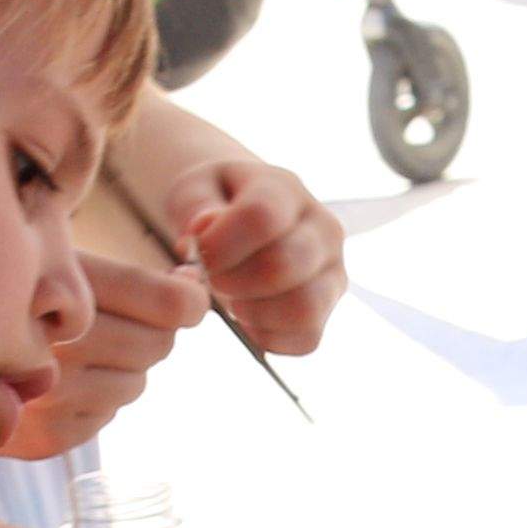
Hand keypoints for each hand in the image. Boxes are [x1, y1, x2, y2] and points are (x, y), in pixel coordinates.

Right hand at [7, 254, 196, 459]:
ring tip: (85, 344)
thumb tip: (194, 278)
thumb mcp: (45, 244)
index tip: (188, 285)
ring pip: (138, 383)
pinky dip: (97, 395)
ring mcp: (51, 400)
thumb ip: (118, 261)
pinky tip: (63, 375)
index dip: (191, 296)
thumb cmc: (0, 284)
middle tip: (134, 312)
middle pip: (160, 345)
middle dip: (158, 327)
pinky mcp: (48, 439)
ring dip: (126, 364)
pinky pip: (107, 415)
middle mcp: (54, 347)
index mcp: (58, 286)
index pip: (167, 303)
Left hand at [144, 152, 343, 356]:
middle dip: (231, 282)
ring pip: (304, 308)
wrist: (248, 218)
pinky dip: (268, 337)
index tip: (196, 255)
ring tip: (233, 299)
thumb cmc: (217, 203)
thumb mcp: (194, 190)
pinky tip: (249, 317)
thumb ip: (194, 206)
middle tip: (212, 279)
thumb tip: (203, 229)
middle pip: (283, 265)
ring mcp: (332, 270)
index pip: (261, 217)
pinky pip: (306, 339)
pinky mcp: (329, 307)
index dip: (220, 245)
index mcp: (285, 188)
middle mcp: (322, 228)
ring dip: (253, 313)